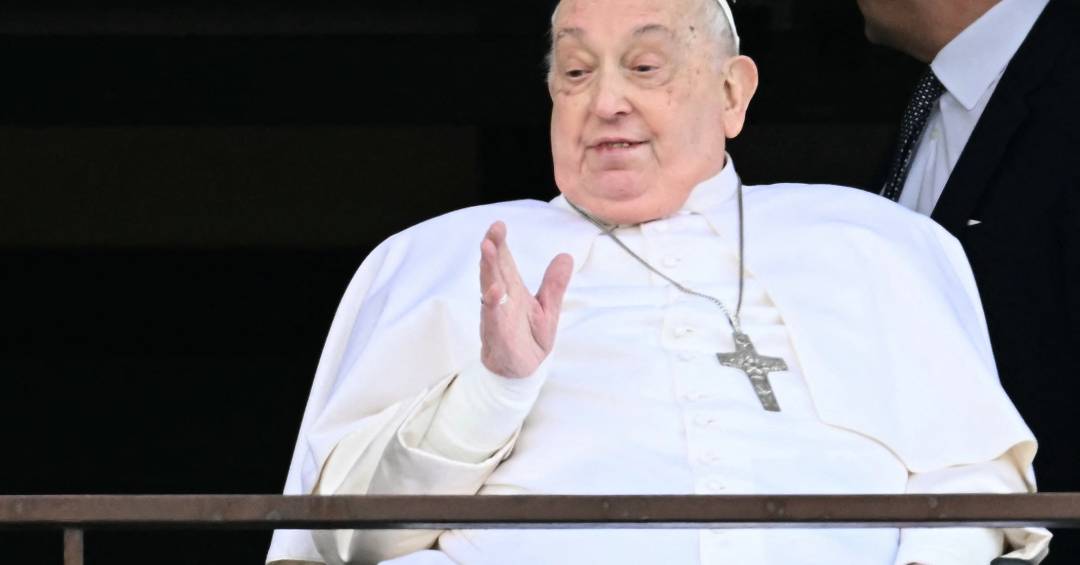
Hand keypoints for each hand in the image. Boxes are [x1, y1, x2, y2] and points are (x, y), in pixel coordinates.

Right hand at [479, 221, 573, 377]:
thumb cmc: (530, 339)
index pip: (504, 263)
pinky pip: (493, 318)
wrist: (520, 372)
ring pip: (489, 288)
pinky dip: (493, 305)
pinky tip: (495, 291)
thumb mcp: (548, 310)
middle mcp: (502, 300)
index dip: (500, 244)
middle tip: (492, 231)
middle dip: (492, 250)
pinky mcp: (498, 334)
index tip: (498, 225)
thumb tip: (566, 256)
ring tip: (488, 249)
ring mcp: (497, 316)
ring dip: (488, 269)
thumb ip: (554, 285)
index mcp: (513, 291)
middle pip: (494, 270)